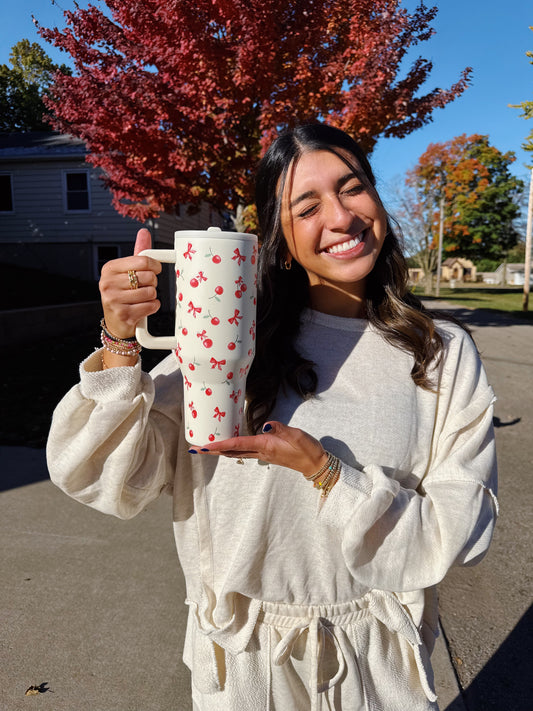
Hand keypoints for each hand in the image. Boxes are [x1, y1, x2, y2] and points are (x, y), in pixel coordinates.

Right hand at [99, 228, 161, 337]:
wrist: (117, 323)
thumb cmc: (124, 294)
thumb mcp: (128, 272)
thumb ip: (138, 253)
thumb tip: (144, 232)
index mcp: (110, 269)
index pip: (142, 260)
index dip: (155, 266)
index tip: (155, 270)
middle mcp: (108, 283)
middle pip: (148, 276)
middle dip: (152, 283)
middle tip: (144, 288)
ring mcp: (113, 300)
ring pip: (151, 292)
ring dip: (152, 297)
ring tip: (141, 299)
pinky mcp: (123, 314)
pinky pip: (151, 305)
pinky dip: (152, 307)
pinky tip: (143, 308)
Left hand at [191, 421, 327, 478]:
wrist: (316, 464)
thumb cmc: (307, 449)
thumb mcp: (297, 435)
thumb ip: (280, 428)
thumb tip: (265, 424)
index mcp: (265, 446)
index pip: (236, 444)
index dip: (219, 444)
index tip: (203, 446)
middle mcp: (260, 452)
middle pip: (231, 451)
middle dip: (213, 450)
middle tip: (195, 449)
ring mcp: (263, 454)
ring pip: (236, 452)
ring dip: (220, 450)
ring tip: (207, 446)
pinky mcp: (267, 453)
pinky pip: (244, 451)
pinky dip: (232, 449)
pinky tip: (229, 446)